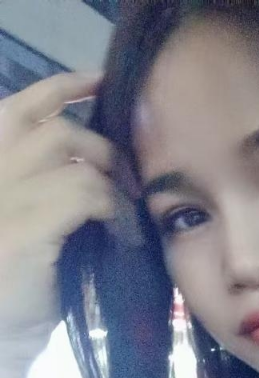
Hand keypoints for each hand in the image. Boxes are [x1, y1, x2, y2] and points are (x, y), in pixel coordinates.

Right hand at [0, 72, 115, 377]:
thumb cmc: (11, 293)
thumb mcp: (27, 229)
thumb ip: (47, 192)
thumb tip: (97, 170)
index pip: (18, 109)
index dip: (60, 87)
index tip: (99, 80)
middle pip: (55, 130)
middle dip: (99, 145)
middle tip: (122, 174)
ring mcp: (1, 201)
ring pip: (74, 160)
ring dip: (107, 180)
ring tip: (119, 207)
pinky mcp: (22, 230)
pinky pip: (84, 195)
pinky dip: (110, 208)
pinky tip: (116, 230)